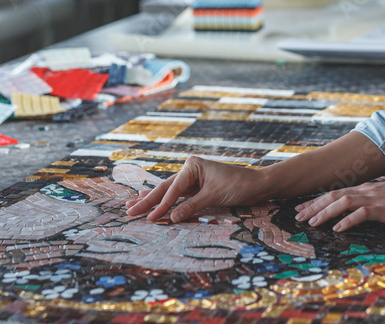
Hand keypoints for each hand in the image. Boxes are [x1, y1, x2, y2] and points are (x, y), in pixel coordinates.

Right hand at [125, 155, 265, 222]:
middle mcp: (189, 170)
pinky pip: (177, 196)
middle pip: (165, 188)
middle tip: (129, 212)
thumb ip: (191, 207)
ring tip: (131, 207)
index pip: (173, 189)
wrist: (256, 185)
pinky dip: (165, 202)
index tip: (149, 218)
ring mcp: (191, 179)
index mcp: (192, 166)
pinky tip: (148, 202)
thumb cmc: (237, 186)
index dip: (161, 205)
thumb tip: (171, 218)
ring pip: (168, 192)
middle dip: (148, 201)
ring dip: (151, 201)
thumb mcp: (214, 197)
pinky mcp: (195, 188)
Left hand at [294, 180, 384, 231]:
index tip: (303, 209)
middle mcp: (368, 191)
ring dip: (325, 213)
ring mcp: (376, 198)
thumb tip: (358, 210)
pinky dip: (347, 221)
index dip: (318, 200)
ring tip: (311, 223)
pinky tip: (337, 228)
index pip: (337, 192)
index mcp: (367, 189)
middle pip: (334, 195)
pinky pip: (362, 213)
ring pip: (343, 202)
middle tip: (297, 216)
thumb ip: (373, 201)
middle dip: (314, 206)